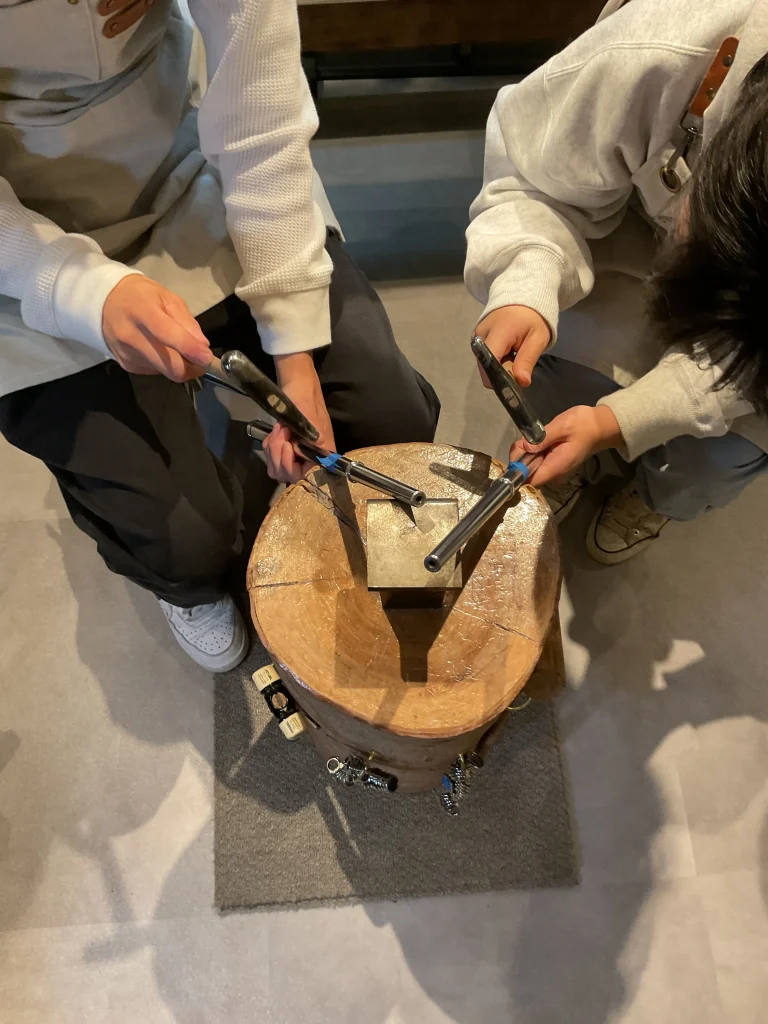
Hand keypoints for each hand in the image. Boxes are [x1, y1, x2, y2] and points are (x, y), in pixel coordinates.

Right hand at [102, 276, 210, 381]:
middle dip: (191, 368)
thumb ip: (186, 321)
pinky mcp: (126, 365)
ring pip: (165, 372)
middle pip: (169, 366)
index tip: (206, 357)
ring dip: (178, 365)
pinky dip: (164, 364)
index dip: (190, 349)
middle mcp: (131, 336)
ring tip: (177, 348)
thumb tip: (202, 345)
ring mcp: (127, 354)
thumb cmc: (140, 297)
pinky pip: (155, 371)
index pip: (167, 335)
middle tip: (200, 360)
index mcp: (142, 311)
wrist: (105, 303)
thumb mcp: (167, 297)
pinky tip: (158, 349)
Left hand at [263, 352, 335, 483]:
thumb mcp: (308, 416)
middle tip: (282, 433)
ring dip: (273, 449)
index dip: (292, 466)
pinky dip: (270, 446)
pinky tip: (276, 432)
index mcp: (323, 453)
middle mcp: (312, 459)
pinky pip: (272, 459)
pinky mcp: (285, 451)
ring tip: (279, 430)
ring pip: (278, 469)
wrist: (296, 385)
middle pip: (288, 476)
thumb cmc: (304, 398)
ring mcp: (297, 455)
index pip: (307, 477)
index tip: (288, 446)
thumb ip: (311, 436)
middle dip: (279, 455)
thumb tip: (311, 450)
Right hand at [475, 305, 550, 386]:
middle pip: (487, 369)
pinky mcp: (476, 341)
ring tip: (514, 352)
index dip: (502, 379)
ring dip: (501, 366)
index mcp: (497, 333)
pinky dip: (497, 360)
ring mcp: (476, 339)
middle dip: (504, 372)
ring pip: (486, 366)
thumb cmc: (533, 316)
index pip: (490, 365)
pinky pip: (485, 359)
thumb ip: (527, 360)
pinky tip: (507, 350)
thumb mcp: (538, 338)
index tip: (517, 381)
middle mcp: (480, 337)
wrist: (521, 295)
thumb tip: (521, 382)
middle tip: (520, 360)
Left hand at [510, 405, 622, 487]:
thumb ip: (542, 438)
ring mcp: (555, 470)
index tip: (518, 452)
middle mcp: (555, 473)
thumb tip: (525, 448)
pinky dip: (534, 453)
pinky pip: (538, 463)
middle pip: (529, 475)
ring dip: (527, 455)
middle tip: (525, 440)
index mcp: (557, 466)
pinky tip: (537, 441)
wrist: (601, 426)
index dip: (518, 469)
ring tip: (532, 438)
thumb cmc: (584, 424)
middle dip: (521, 459)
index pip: (530, 480)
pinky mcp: (555, 464)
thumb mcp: (562, 426)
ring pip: (532, 469)